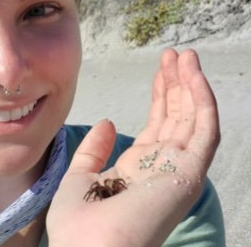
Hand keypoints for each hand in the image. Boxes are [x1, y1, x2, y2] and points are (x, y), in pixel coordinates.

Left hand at [47, 49, 219, 246]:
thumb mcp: (80, 177)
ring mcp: (178, 171)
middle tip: (175, 54)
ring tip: (186, 56)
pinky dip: (202, 102)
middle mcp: (162, 168)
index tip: (162, 68)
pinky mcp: (188, 174)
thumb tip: (108, 122)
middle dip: (177, 84)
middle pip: (176, 117)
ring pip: (193, 120)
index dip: (161, 95)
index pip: (158, 124)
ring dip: (192, 86)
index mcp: (139, 170)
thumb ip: (94, 151)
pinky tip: (194, 76)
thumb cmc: (78, 226)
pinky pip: (203, 131)